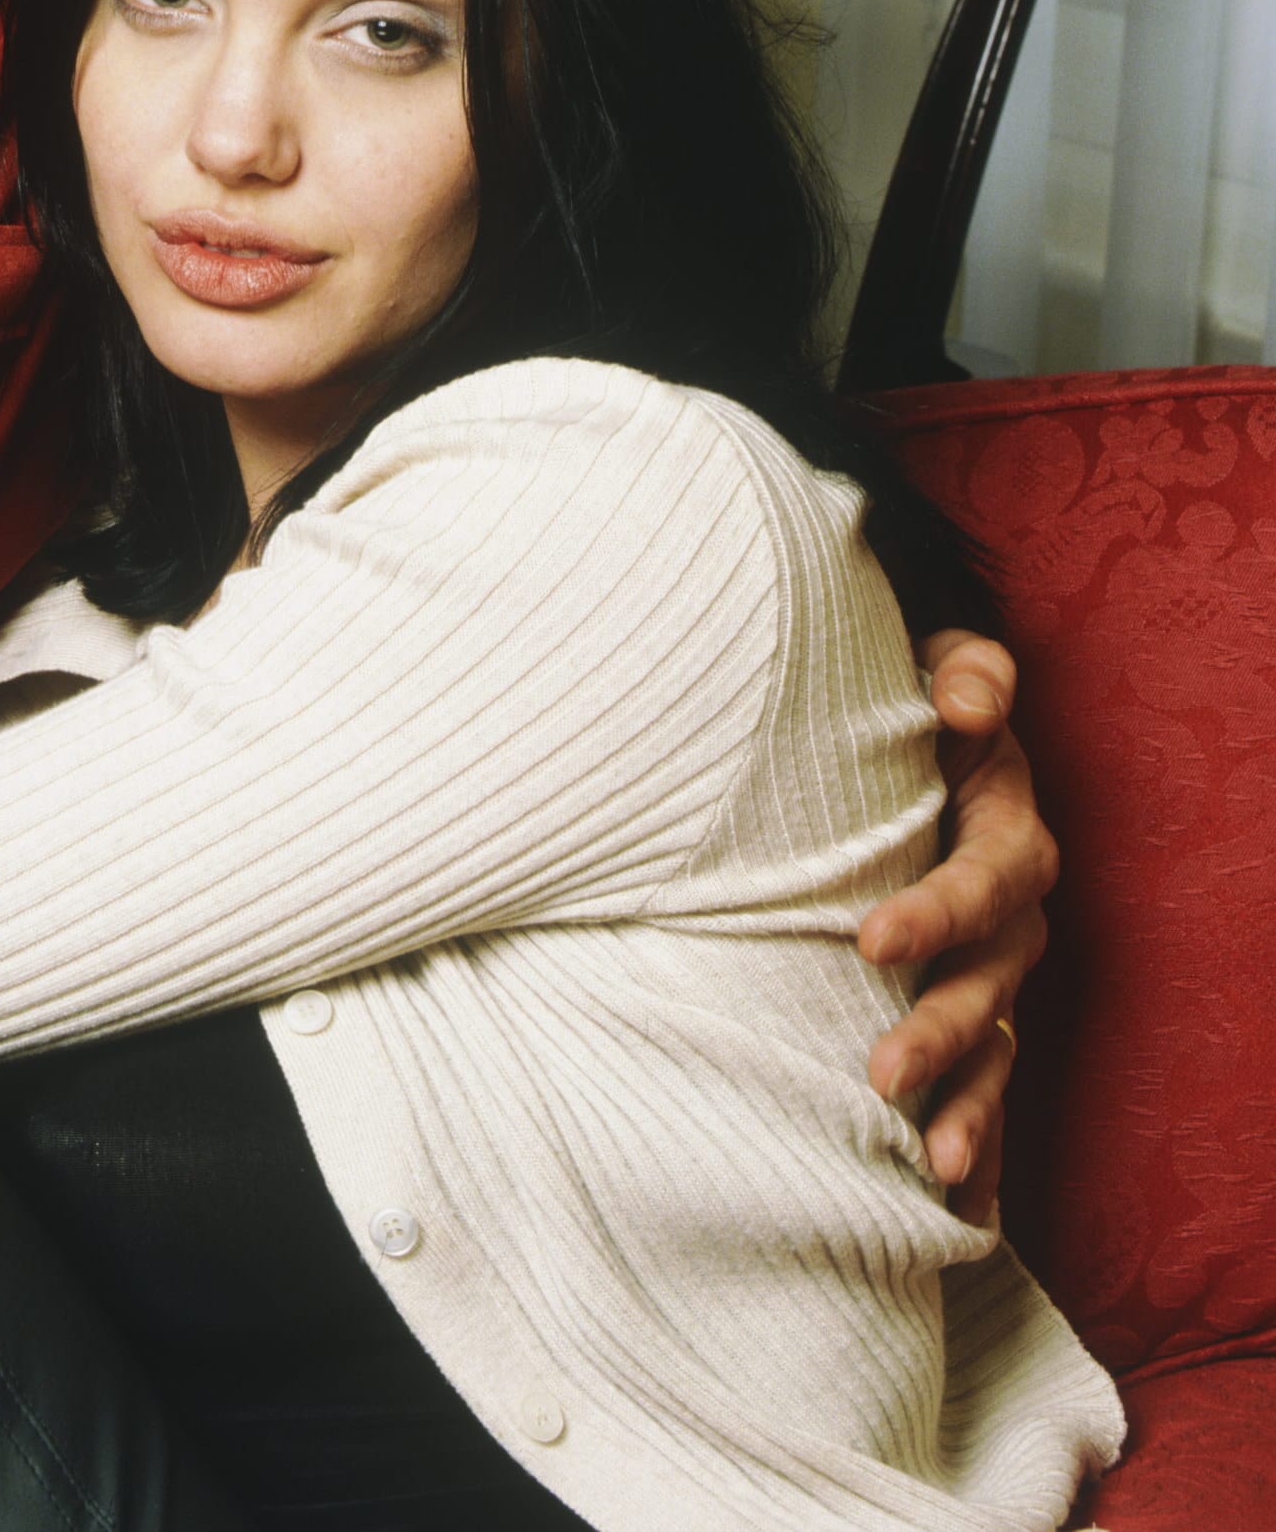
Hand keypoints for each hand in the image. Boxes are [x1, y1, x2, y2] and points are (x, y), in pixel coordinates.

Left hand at [857, 633, 1054, 1225]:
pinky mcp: (975, 1012)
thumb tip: (965, 700)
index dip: (934, 912)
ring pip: (993, 1049)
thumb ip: (964, 674)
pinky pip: (988, 1087)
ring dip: (968, 1107)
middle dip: (938, 1032)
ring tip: (934, 1165)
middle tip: (879, 1072)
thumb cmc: (917, 703)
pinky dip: (983, 1147)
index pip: (979, 882)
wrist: (911, 738)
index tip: (870, 938)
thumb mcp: (945, 670)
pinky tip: (961, 1212)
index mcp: (1006, 834)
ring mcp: (998, 974)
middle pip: (985, 983)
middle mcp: (1013, 917)